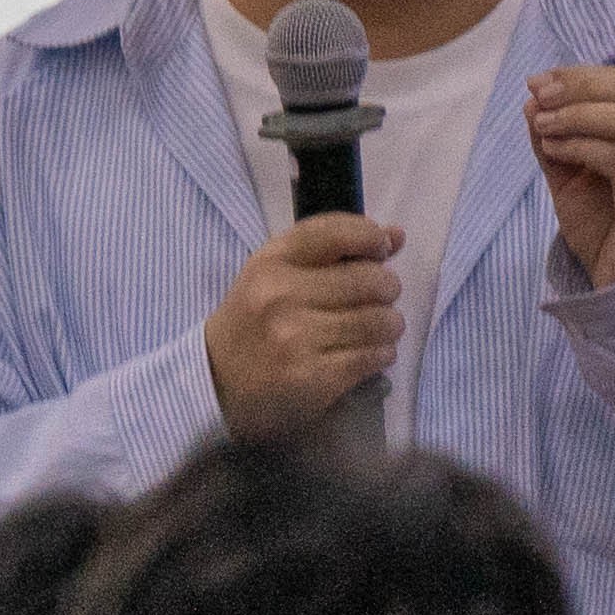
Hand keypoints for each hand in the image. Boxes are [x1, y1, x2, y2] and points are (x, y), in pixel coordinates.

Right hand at [204, 215, 405, 440]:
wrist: (218, 382)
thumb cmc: (254, 321)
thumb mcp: (276, 274)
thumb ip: (332, 252)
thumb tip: (396, 235)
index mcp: (270, 262)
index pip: (336, 233)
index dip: (370, 236)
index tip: (380, 249)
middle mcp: (281, 296)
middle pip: (369, 279)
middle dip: (388, 287)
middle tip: (381, 296)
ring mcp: (297, 339)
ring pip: (378, 321)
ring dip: (389, 324)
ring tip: (379, 327)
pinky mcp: (313, 378)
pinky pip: (373, 356)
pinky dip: (382, 353)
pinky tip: (371, 352)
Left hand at [525, 67, 614, 289]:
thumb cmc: (602, 226)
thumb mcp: (570, 172)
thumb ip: (556, 135)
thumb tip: (533, 97)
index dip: (584, 76)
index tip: (540, 80)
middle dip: (582, 87)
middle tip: (540, 94)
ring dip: (579, 115)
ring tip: (543, 125)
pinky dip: (581, 147)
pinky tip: (553, 151)